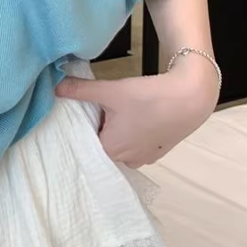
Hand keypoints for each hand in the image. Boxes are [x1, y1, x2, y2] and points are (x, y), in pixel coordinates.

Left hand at [55, 54, 218, 167]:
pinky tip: (135, 112)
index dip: (81, 123)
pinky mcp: (156, 150)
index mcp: (110, 150)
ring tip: (116, 106)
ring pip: (119, 141)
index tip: (77, 109)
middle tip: (97, 103)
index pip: (84, 140)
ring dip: (115, 126)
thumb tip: (56, 86)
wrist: (189, 97)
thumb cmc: (148, 97)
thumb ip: (81, 90)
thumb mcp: (110, 90)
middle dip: (97, 123)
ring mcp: (143, 157)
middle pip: (101, 141)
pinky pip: (135, 141)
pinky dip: (131, 128)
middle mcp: (126, 160)